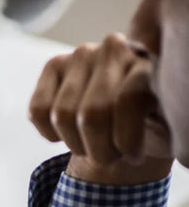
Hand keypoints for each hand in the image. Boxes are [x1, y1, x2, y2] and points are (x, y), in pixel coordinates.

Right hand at [29, 33, 173, 184]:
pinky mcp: (54, 64)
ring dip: (75, 144)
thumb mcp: (168, 129)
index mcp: (151, 62)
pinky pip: (38, 110)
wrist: (128, 115)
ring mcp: (82, 54)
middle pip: (92, 113)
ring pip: (62, 115)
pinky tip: (67, 133)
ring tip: (91, 146)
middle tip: (109, 157)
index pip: (128, 100)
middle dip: (98, 149)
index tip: (132, 157)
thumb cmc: (149, 125)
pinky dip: (50, 133)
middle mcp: (116, 49)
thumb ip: (165, 122)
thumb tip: (155, 121)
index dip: (125, 140)